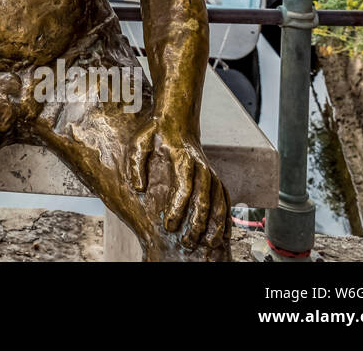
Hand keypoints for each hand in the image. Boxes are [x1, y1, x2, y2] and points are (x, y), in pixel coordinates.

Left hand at [127, 119, 228, 250]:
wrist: (177, 118)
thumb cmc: (155, 131)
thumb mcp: (139, 142)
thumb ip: (136, 164)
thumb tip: (139, 188)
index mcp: (183, 159)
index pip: (184, 188)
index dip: (178, 208)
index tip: (169, 225)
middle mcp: (201, 167)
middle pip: (204, 199)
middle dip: (197, 223)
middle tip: (186, 241)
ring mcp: (210, 171)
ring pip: (219, 201)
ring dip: (216, 224)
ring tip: (210, 244)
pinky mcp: (213, 176)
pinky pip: (225, 198)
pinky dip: (226, 216)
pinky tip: (224, 233)